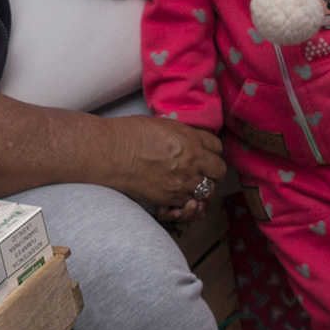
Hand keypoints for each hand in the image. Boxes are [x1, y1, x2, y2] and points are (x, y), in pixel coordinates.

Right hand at [105, 115, 224, 210]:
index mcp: (190, 139)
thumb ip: (183, 135)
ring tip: (192, 187)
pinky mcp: (169, 198)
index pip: (217, 147)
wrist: (111, 152)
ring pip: (208, 191)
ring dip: (202, 189)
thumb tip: (191, 141)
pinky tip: (181, 198)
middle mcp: (192, 161)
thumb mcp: (164, 125)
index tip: (206, 154)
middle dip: (214, 172)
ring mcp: (182, 182)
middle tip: (204, 172)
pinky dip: (188, 203)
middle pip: (219, 172)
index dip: (212, 151)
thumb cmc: (131, 134)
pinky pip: (189, 205)